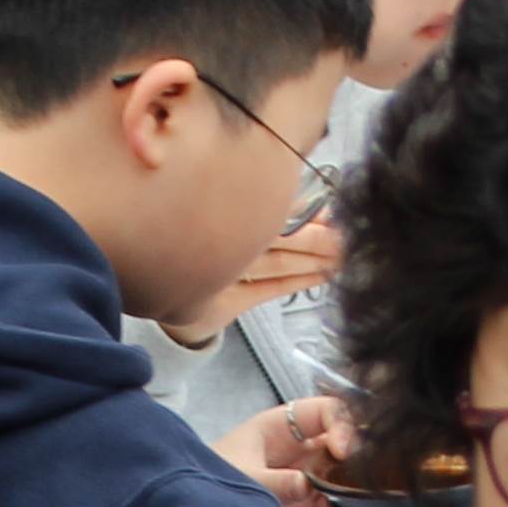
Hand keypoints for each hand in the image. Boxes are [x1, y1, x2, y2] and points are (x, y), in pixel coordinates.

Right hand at [162, 210, 342, 344]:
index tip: (334, 211)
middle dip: (316, 238)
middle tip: (346, 237)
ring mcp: (220, 275)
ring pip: (277, 264)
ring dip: (312, 261)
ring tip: (341, 256)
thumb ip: (266, 203)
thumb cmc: (198, 245)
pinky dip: (296, 283)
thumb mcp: (221, 214)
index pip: (272, 208)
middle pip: (278, 237)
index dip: (306, 210)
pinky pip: (268, 291)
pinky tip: (321, 276)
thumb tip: (319, 203)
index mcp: (220, 212)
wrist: (160, 289)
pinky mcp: (223, 303)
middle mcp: (219, 242)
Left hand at [214, 392, 358, 506]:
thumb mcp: (241, 477)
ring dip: (356, 484)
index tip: (343, 449)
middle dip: (358, 453)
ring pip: (346, 475)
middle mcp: (302, 450)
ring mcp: (309, 479)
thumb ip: (274, 481)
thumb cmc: (210, 479)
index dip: (341, 424)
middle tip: (364, 471)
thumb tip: (306, 485)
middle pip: (344, 442)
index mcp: (283, 427)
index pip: (326, 411)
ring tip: (364, 495)